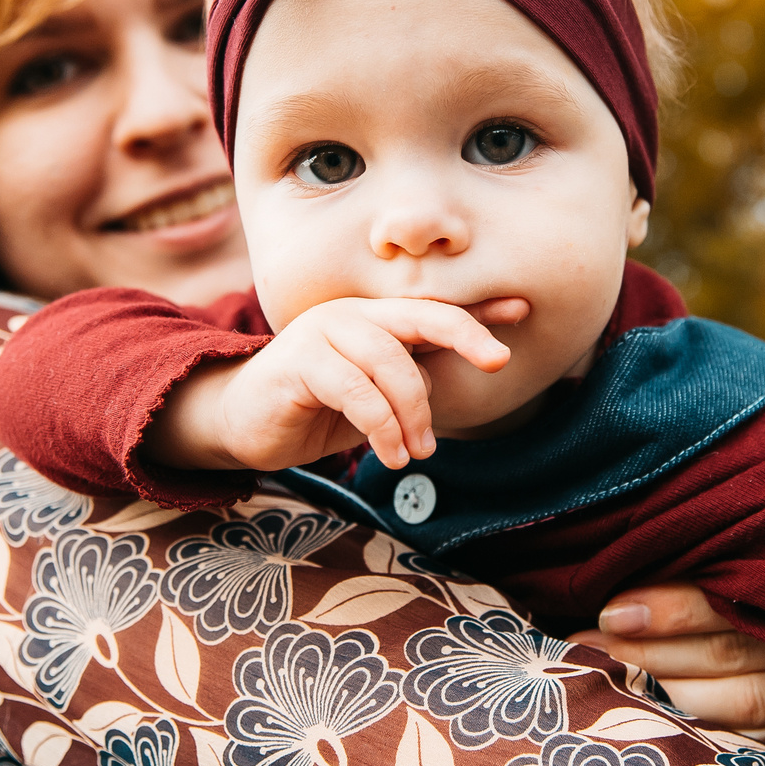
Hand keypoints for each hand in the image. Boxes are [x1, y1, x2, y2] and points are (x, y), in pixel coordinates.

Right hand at [153, 296, 525, 472]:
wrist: (241, 424)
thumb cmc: (315, 410)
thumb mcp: (377, 398)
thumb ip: (416, 381)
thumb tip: (467, 374)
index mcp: (372, 322)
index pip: (433, 312)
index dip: (477, 312)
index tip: (523, 311)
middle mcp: (350, 316)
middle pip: (420, 317)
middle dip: (465, 334)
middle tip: (497, 363)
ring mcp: (321, 333)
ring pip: (390, 362)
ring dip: (414, 412)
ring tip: (418, 451)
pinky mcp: (298, 362)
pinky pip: (356, 390)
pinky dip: (382, 426)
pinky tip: (391, 455)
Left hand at [569, 583, 764, 765]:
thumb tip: (696, 500)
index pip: (742, 593)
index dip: (674, 602)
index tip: (611, 605)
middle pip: (736, 652)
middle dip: (655, 652)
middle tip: (588, 647)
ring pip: (753, 708)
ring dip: (677, 701)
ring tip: (615, 690)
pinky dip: (730, 748)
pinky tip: (680, 744)